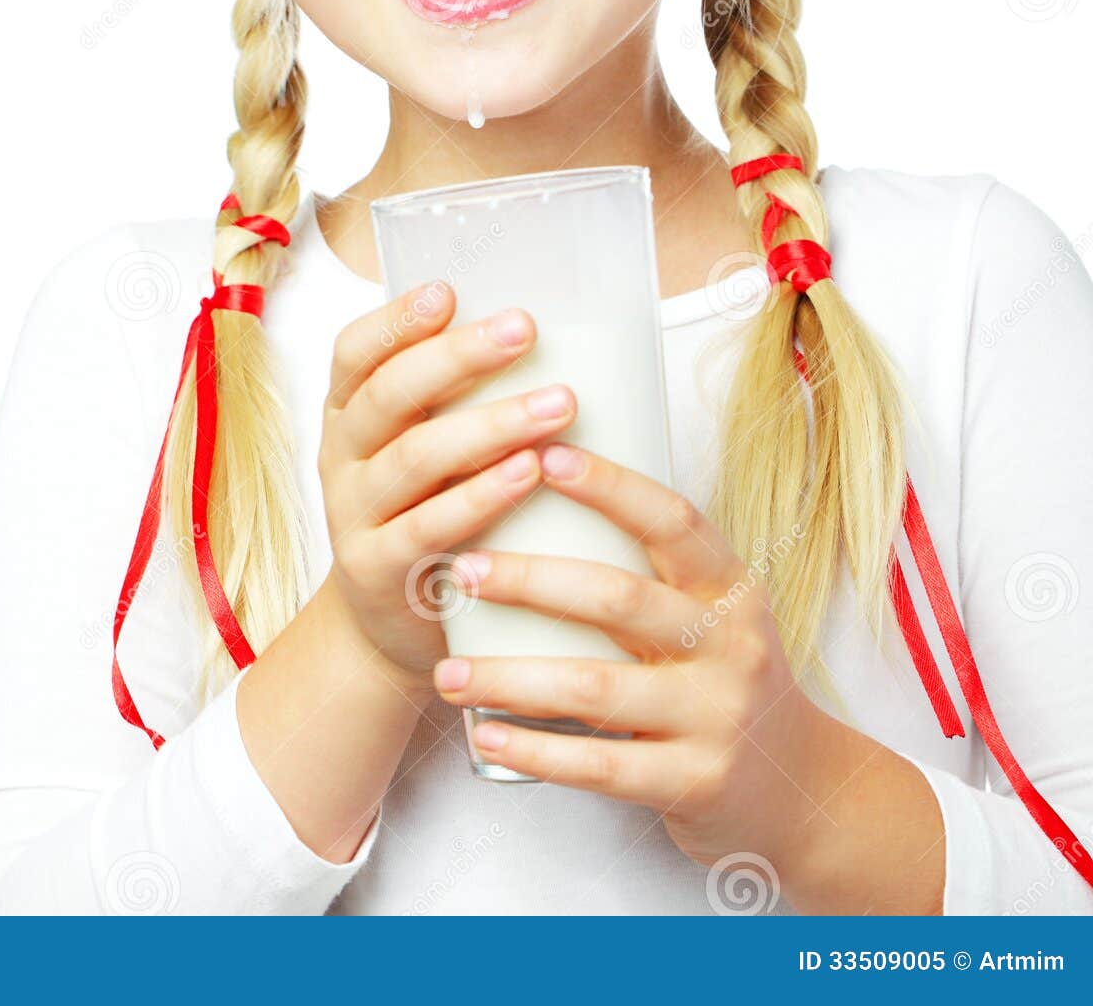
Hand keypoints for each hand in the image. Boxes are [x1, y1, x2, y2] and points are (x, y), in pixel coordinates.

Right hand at [317, 281, 581, 701]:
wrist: (382, 627)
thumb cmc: (423, 511)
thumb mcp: (419, 447)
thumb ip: (452, 398)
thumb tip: (539, 325)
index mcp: (347, 413)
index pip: (355, 352)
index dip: (396, 320)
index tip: (449, 291)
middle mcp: (341, 456)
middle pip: (389, 394)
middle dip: (458, 356)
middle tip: (524, 328)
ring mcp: (353, 514)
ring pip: (416, 457)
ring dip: (489, 425)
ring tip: (558, 402)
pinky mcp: (378, 570)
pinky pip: (429, 527)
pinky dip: (481, 497)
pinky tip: (530, 473)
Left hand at [430, 437, 830, 871]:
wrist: (798, 791)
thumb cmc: (719, 678)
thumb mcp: (708, 613)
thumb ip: (645, 567)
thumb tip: (534, 487)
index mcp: (729, 588)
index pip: (671, 521)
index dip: (609, 485)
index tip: (542, 455)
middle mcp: (730, 645)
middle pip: (619, 598)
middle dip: (530, 580)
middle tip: (461, 569)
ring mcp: (716, 717)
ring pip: (596, 687)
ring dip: (510, 677)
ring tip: (448, 673)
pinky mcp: (695, 782)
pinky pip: (601, 764)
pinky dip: (537, 749)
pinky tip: (487, 736)